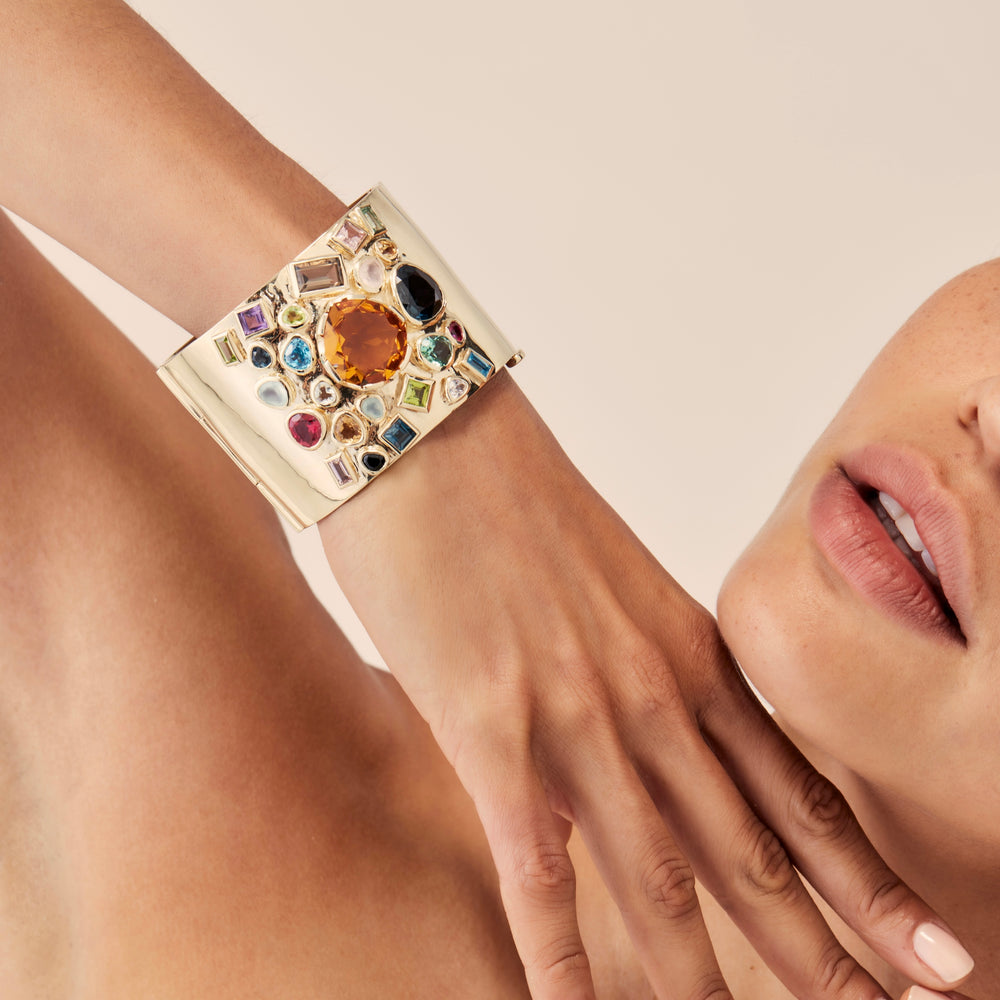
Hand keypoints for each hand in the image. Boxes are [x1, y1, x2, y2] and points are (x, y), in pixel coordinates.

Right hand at [321, 371, 972, 999]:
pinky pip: (539, 873)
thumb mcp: (603, 577)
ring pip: (668, 881)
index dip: (869, 879)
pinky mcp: (491, 729)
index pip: (799, 788)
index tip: (932, 948)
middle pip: (759, 852)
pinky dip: (562, 962)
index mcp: (688, 649)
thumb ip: (632, 657)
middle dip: (832, 953)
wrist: (432, 428)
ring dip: (716, 986)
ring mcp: (579, 718)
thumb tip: (635, 720)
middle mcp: (655, 695)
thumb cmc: (511, 494)